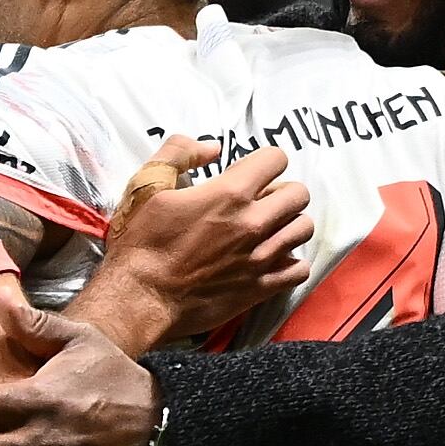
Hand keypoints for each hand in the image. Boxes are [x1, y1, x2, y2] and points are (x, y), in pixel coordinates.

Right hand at [102, 138, 313, 340]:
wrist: (140, 298)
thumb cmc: (141, 240)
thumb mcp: (147, 184)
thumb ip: (180, 153)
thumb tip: (213, 147)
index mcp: (229, 193)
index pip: (276, 159)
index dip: (265, 161)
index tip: (251, 173)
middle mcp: (253, 223)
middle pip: (299, 194)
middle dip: (282, 191)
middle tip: (261, 201)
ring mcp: (261, 258)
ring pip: (303, 229)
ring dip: (289, 224)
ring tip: (269, 229)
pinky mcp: (260, 288)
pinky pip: (300, 270)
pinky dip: (292, 263)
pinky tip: (273, 260)